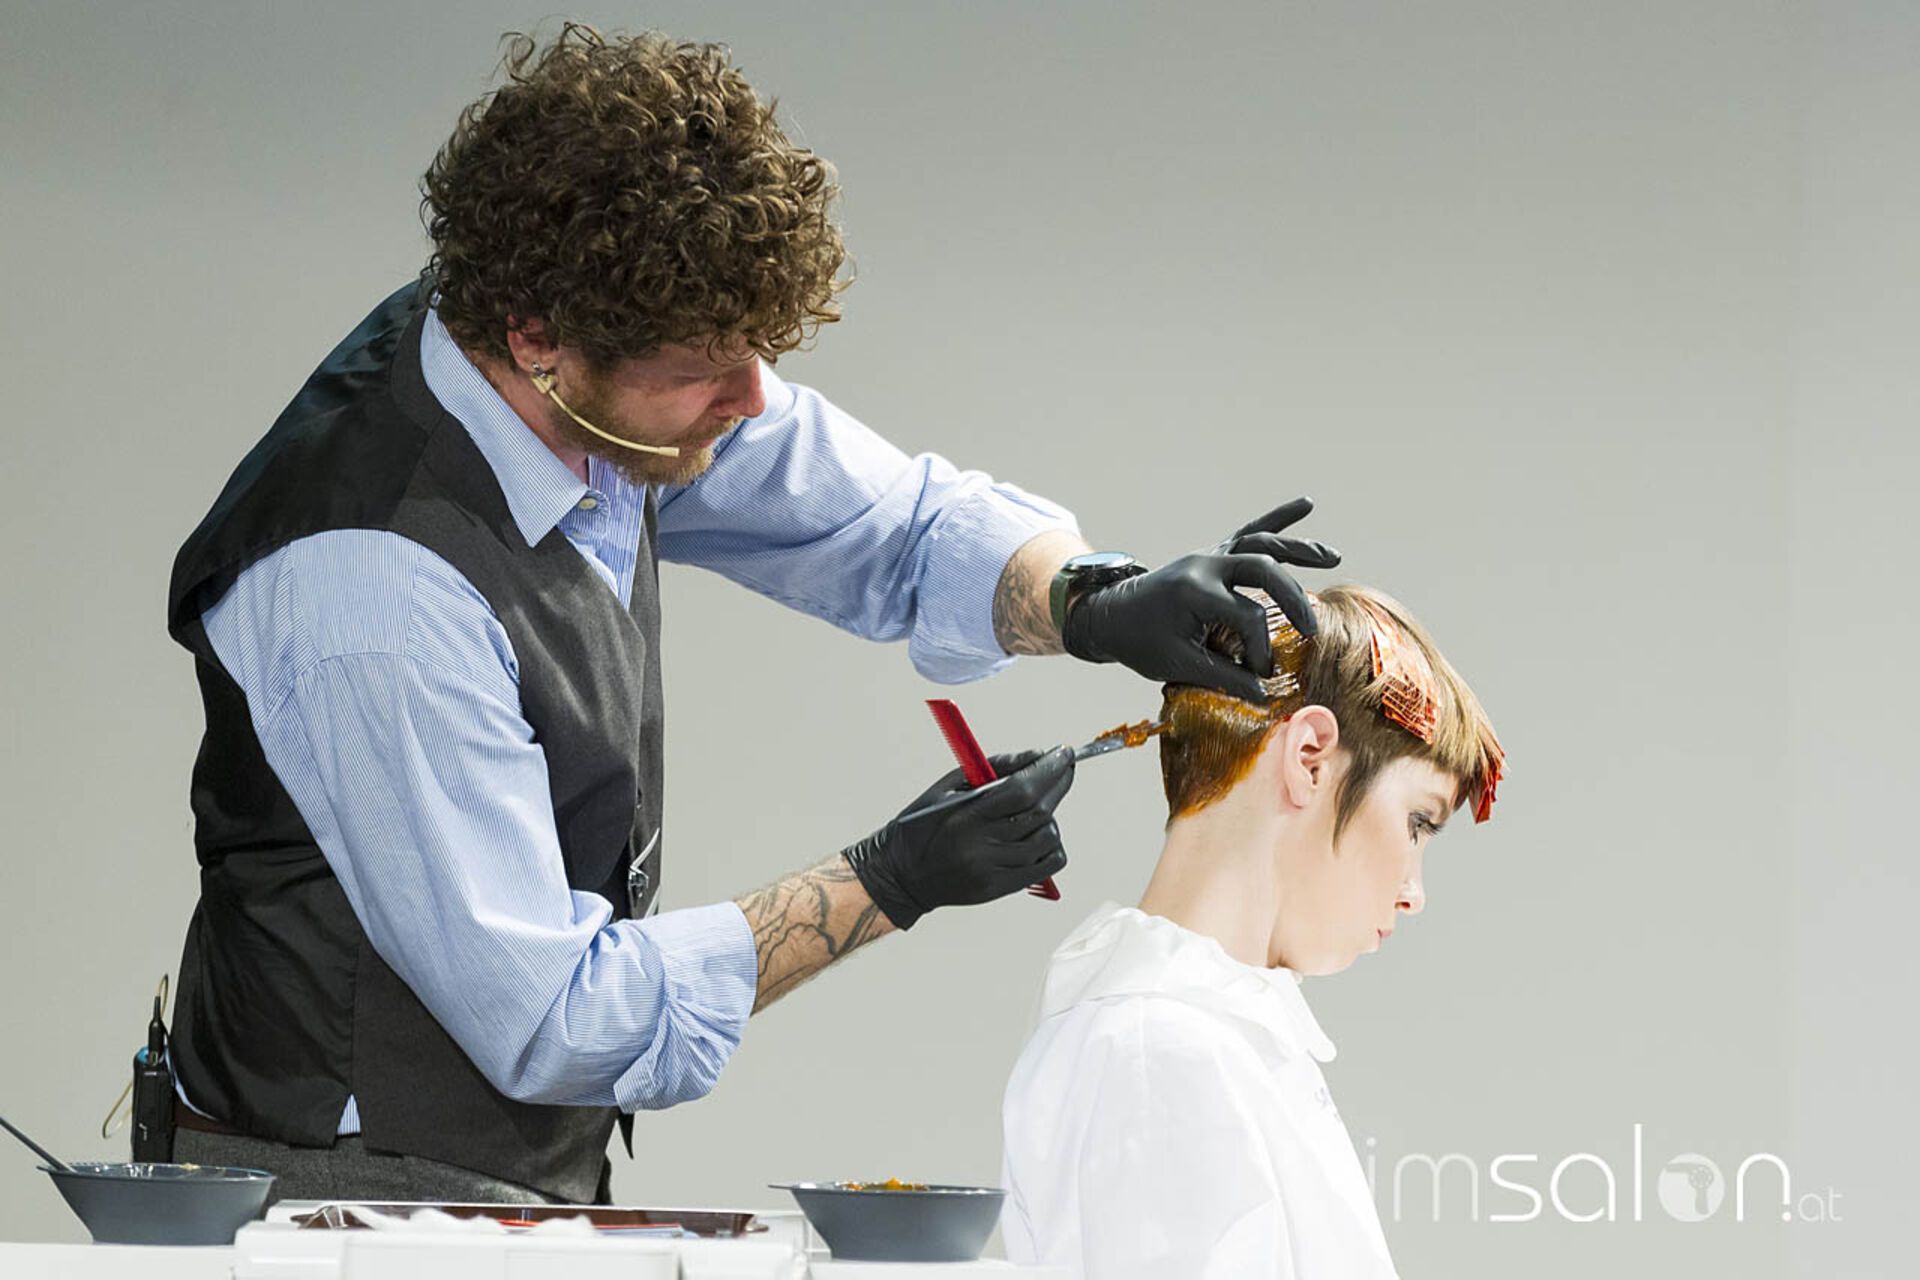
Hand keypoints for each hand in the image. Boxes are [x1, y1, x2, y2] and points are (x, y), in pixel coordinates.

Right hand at [841, 747, 1074, 929]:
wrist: (900, 874)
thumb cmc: (924, 824)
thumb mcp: (949, 786)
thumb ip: (996, 768)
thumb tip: (1038, 756)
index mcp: (966, 816)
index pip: (1022, 790)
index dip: (1049, 770)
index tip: (1063, 754)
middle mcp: (981, 845)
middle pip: (1040, 813)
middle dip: (1058, 785)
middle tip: (1064, 769)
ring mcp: (992, 870)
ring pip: (1047, 839)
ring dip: (1052, 818)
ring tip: (1039, 809)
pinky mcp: (999, 888)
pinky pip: (1045, 867)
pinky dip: (1052, 847)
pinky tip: (1039, 836)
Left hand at [1062, 496, 1339, 701]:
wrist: (1110, 614)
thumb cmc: (1140, 641)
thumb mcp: (1178, 664)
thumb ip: (1224, 678)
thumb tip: (1264, 696)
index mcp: (1195, 592)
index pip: (1248, 617)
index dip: (1259, 650)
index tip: (1259, 674)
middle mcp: (1205, 566)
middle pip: (1263, 569)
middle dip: (1292, 599)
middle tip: (1310, 629)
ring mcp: (1210, 555)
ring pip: (1261, 543)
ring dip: (1299, 550)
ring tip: (1333, 556)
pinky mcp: (1213, 554)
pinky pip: (1250, 532)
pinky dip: (1278, 520)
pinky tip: (1306, 504)